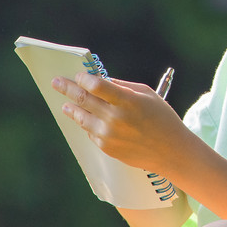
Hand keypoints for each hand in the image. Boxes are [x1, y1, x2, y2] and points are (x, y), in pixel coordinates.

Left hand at [52, 72, 189, 173]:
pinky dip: (87, 124)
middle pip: (83, 99)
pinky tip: (86, 120)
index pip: (97, 85)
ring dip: (71, 108)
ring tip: (65, 104)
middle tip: (56, 82)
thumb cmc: (162, 118)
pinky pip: (91, 132)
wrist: (170, 151)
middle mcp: (115, 118)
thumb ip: (122, 86)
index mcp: (127, 101)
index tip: (78, 75)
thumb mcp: (147, 95)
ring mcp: (109, 134)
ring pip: (81, 117)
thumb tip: (99, 80)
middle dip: (67, 88)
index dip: (84, 78)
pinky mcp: (106, 147)